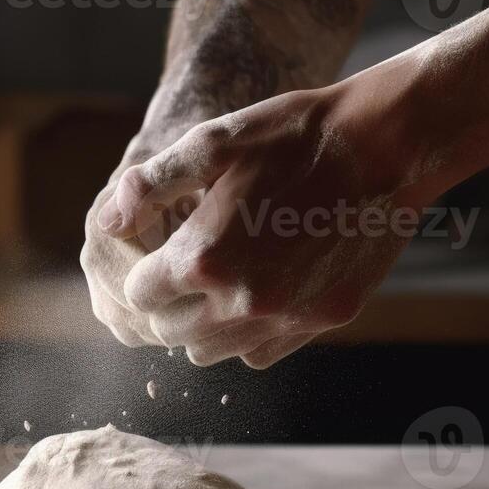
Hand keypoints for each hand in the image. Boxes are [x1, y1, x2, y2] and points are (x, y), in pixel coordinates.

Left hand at [93, 81, 418, 368]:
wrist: (382, 144)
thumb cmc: (292, 135)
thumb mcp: (211, 144)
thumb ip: (150, 187)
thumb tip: (106, 221)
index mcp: (204, 257)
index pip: (140, 294)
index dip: (143, 272)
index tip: (156, 253)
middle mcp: (242, 301)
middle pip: (169, 332)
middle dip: (167, 302)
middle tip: (185, 268)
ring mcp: (287, 317)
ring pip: (212, 351)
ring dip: (203, 324)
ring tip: (220, 281)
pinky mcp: (323, 320)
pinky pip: (261, 352)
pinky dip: (249, 333)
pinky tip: (260, 291)